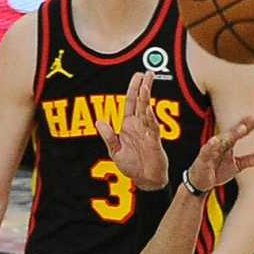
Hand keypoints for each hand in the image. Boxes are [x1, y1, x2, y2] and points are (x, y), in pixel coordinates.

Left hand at [96, 70, 168, 190]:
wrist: (145, 180)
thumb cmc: (132, 166)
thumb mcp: (115, 151)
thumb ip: (108, 136)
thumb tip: (99, 121)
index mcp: (129, 126)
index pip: (131, 103)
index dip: (134, 89)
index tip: (138, 76)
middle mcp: (139, 126)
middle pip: (141, 102)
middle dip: (144, 87)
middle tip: (148, 72)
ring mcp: (147, 132)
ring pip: (147, 111)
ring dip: (146, 98)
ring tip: (147, 84)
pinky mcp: (154, 141)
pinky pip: (152, 127)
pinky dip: (150, 117)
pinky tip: (148, 108)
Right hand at [185, 115, 253, 192]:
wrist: (201, 184)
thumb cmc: (217, 171)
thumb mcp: (236, 166)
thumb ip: (250, 160)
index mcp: (228, 145)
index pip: (240, 132)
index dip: (250, 125)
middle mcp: (220, 145)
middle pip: (232, 133)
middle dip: (242, 126)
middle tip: (253, 118)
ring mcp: (211, 150)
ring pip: (221, 140)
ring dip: (231, 134)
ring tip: (241, 128)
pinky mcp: (203, 159)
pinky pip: (207, 151)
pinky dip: (210, 146)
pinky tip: (215, 141)